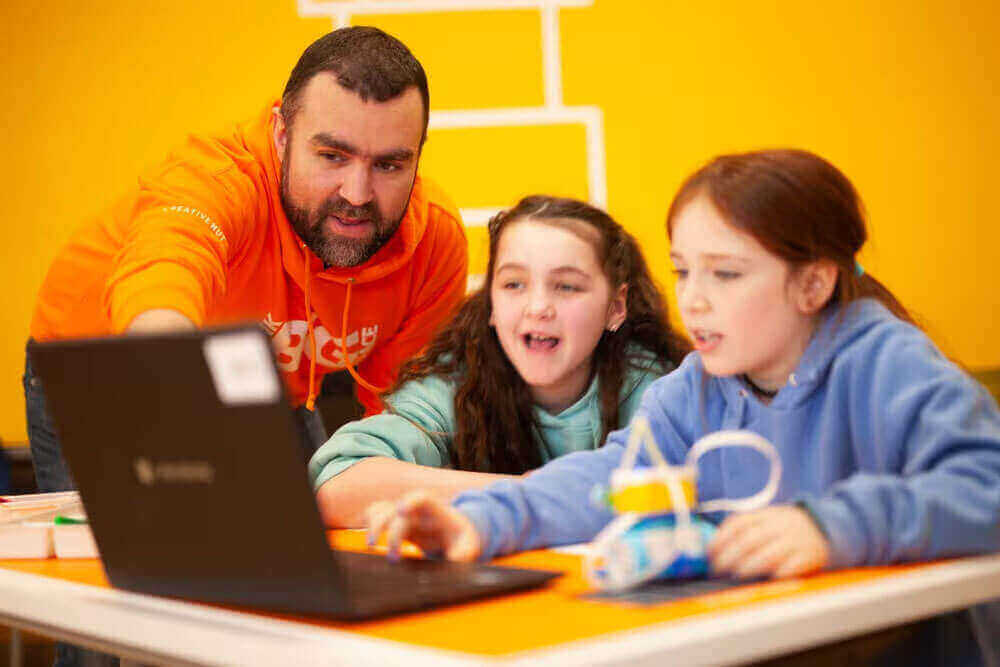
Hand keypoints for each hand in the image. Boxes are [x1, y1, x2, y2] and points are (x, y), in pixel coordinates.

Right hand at [365, 490, 482, 561]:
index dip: (410, 501)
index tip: (401, 512)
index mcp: (436, 510)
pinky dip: (369, 523)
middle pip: (396, 510)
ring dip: (373, 525)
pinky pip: (375, 514)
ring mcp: (403, 515)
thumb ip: (462, 553)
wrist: (455, 536)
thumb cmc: (462, 539)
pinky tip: (371, 541)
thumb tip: (454, 561)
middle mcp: (416, 510)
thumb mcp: (468, 546)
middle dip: (391, 532)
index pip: (422, 497)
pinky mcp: (394, 523)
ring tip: (373, 546)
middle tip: (393, 558)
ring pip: (380, 509)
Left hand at [708, 505, 829, 579]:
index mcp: (764, 515)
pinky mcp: (809, 556)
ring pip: (769, 553)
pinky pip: (793, 565)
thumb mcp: (765, 519)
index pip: (739, 523)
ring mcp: (794, 541)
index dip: (721, 538)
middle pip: (750, 540)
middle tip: (717, 569)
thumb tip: (711, 547)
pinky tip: (767, 580)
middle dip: (730, 556)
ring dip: (750, 565)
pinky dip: (780, 572)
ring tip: (736, 575)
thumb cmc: (783, 528)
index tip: (709, 553)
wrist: (823, 527)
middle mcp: (778, 526)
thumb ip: (743, 529)